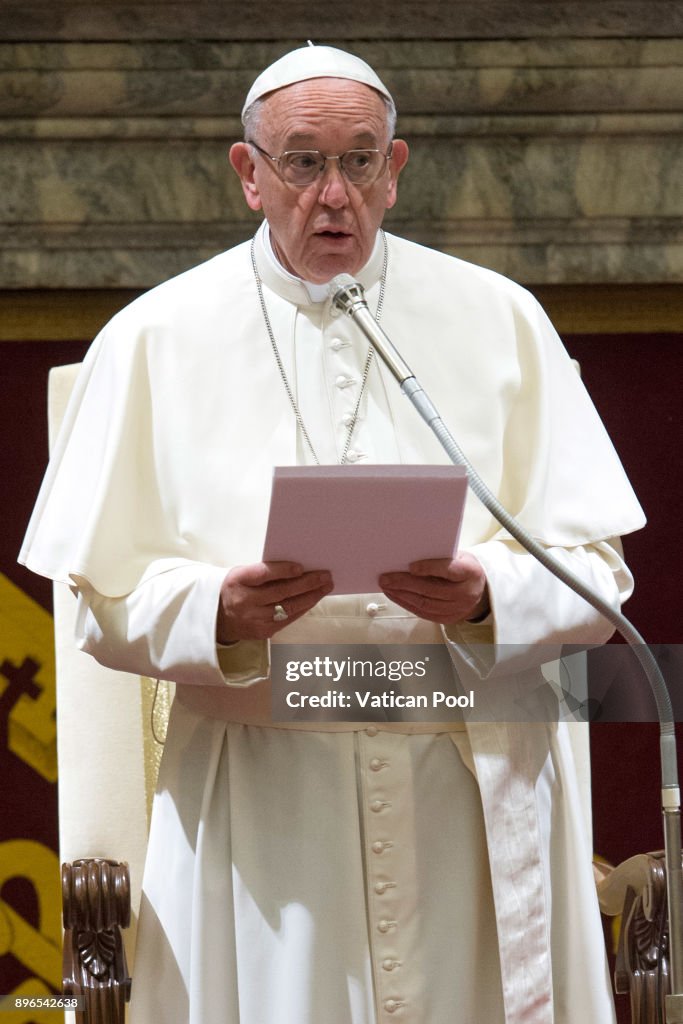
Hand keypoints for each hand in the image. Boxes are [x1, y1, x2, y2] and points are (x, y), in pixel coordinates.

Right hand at [217, 562, 333, 642]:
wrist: (216, 617)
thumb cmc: (235, 588)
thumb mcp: (241, 574)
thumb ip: (264, 571)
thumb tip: (297, 567)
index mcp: (238, 581)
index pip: (263, 574)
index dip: (283, 571)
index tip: (301, 567)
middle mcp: (244, 602)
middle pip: (280, 592)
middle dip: (307, 583)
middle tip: (325, 576)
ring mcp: (254, 619)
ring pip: (288, 608)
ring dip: (310, 597)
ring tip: (325, 587)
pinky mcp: (262, 631)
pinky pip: (287, 619)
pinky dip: (302, 608)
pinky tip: (313, 599)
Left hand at [379, 553, 488, 624]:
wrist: (479, 590)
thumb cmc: (463, 568)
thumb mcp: (458, 556)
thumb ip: (440, 557)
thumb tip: (409, 555)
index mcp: (470, 572)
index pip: (449, 570)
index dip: (429, 568)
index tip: (410, 566)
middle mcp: (466, 593)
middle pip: (431, 590)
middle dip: (405, 583)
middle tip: (386, 578)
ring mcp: (457, 609)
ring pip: (425, 603)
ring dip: (402, 595)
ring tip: (386, 586)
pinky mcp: (448, 619)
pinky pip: (424, 613)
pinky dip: (407, 604)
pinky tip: (396, 595)